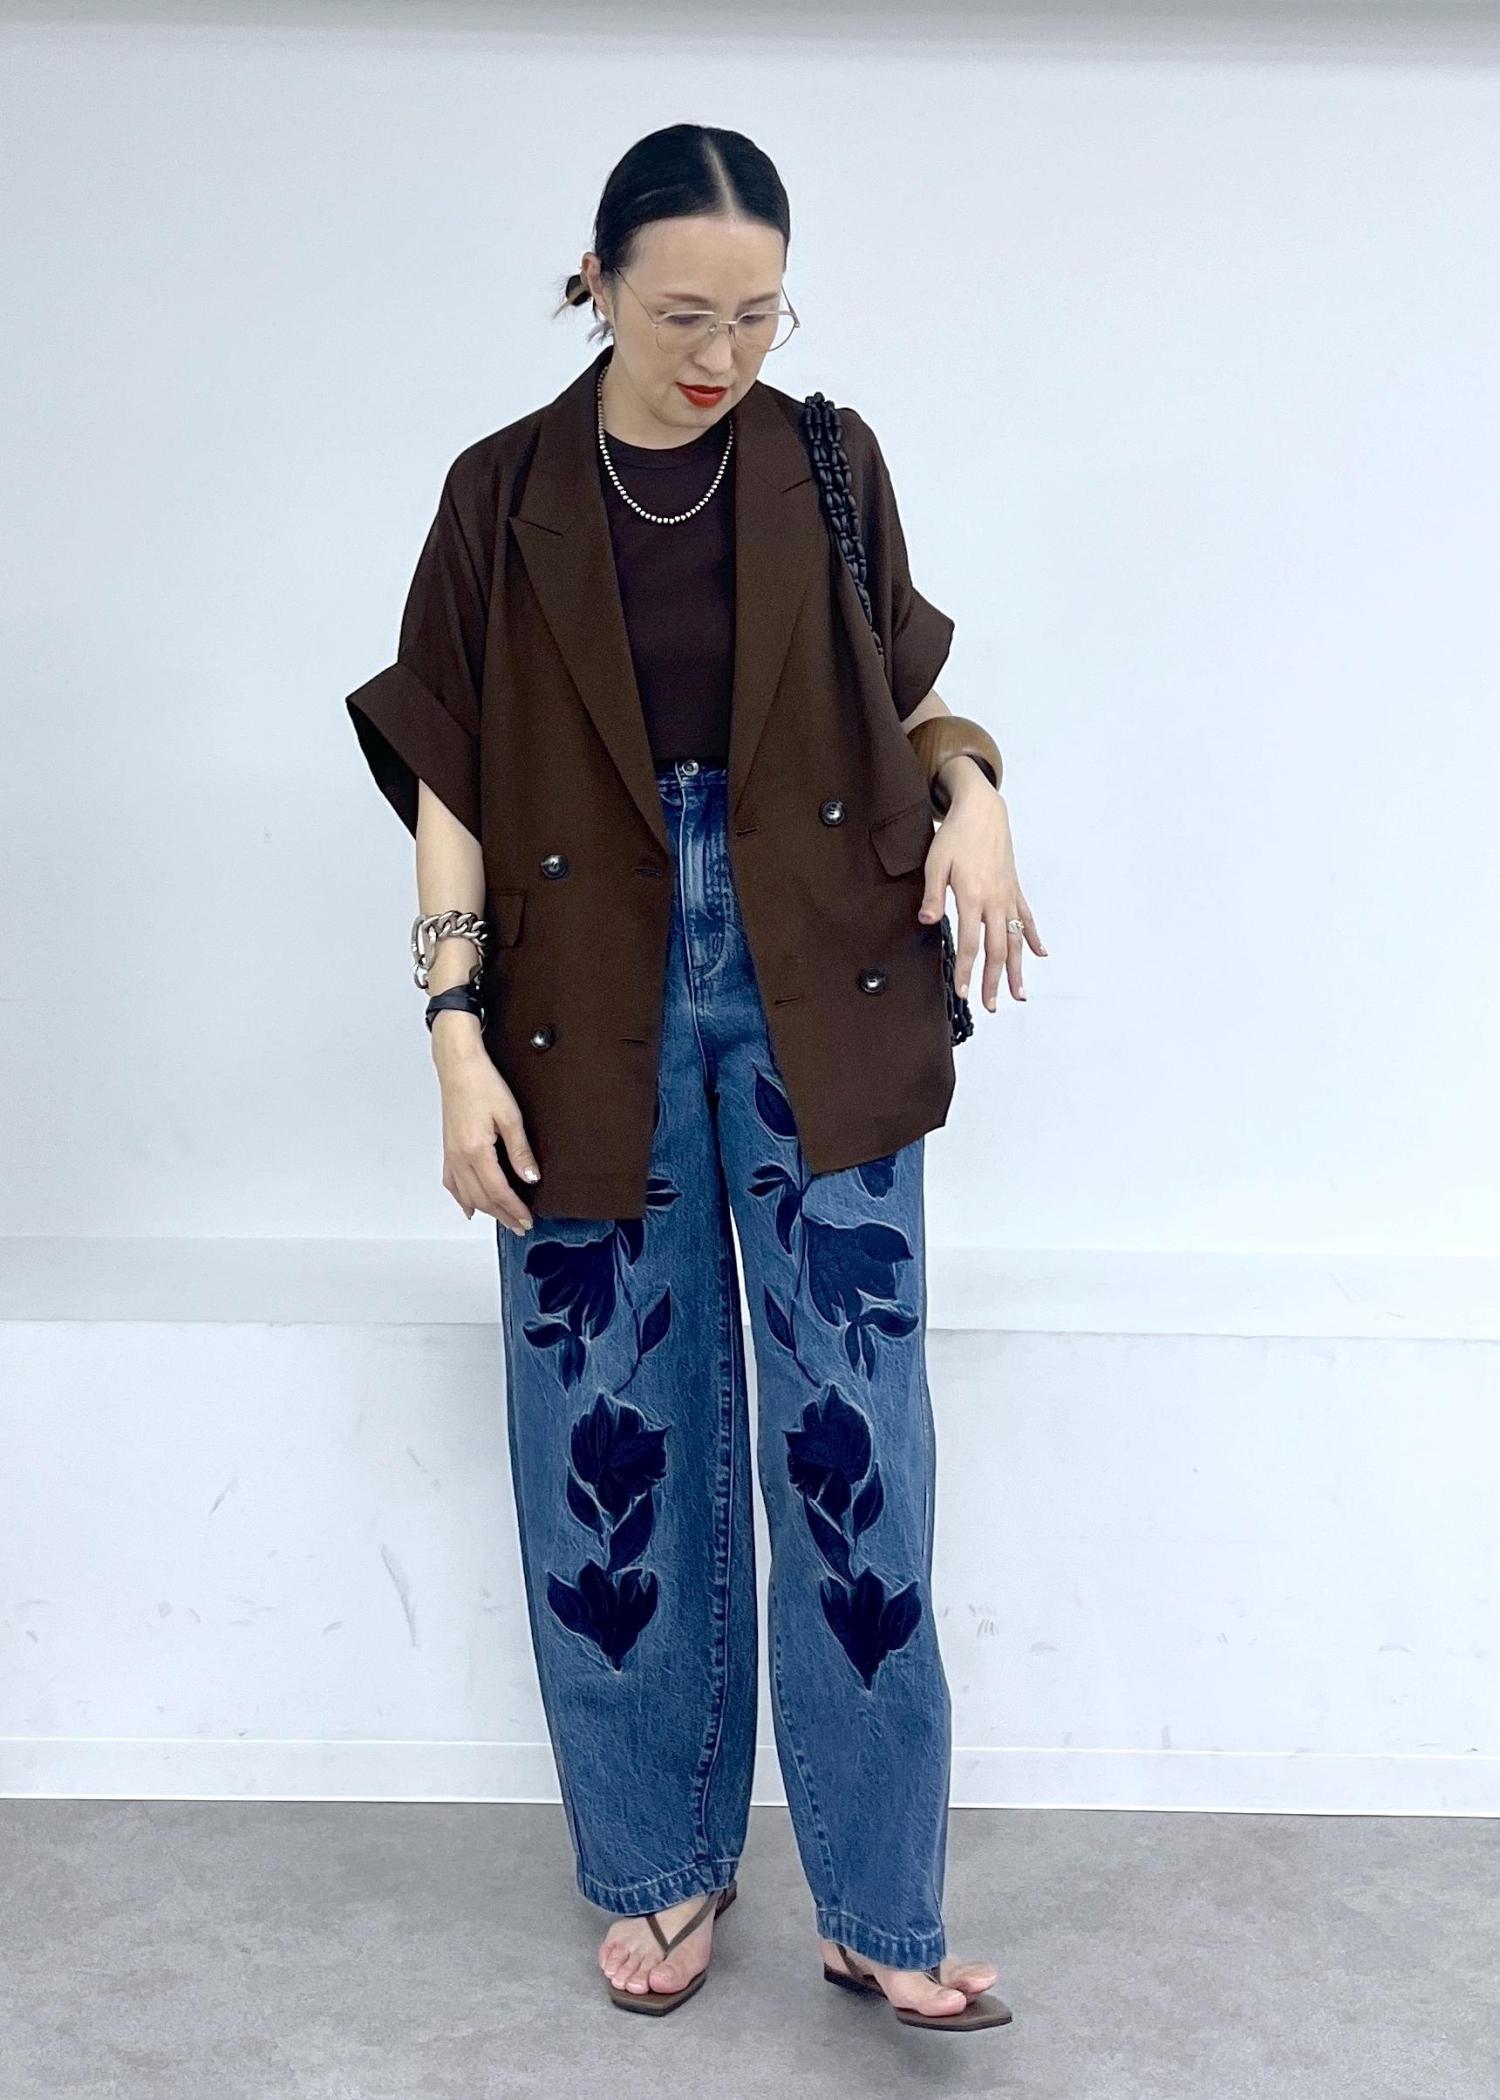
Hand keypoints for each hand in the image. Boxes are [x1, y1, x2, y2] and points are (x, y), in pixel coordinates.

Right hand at [432, 1028, 540, 1232]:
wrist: (458, 1066)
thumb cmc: (482, 1083)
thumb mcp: (510, 1117)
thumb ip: (520, 1151)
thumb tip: (530, 1177)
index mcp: (476, 1151)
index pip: (499, 1191)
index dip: (515, 1209)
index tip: (527, 1220)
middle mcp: (459, 1158)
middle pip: (482, 1198)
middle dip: (503, 1215)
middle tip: (520, 1226)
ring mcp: (451, 1155)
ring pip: (467, 1195)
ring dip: (486, 1211)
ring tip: (503, 1220)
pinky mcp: (448, 1149)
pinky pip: (452, 1183)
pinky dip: (461, 1199)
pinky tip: (468, 1208)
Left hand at [918, 776, 1046, 1009]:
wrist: (982, 811)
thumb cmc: (955, 836)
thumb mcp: (936, 862)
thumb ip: (932, 894)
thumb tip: (926, 922)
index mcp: (972, 896)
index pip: (970, 944)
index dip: (967, 971)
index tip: (963, 993)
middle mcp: (994, 900)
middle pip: (996, 950)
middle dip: (993, 981)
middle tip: (990, 1006)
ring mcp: (1008, 896)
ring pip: (1015, 940)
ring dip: (1017, 968)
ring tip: (1019, 994)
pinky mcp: (1015, 889)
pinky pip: (1027, 918)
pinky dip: (1034, 937)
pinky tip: (1040, 955)